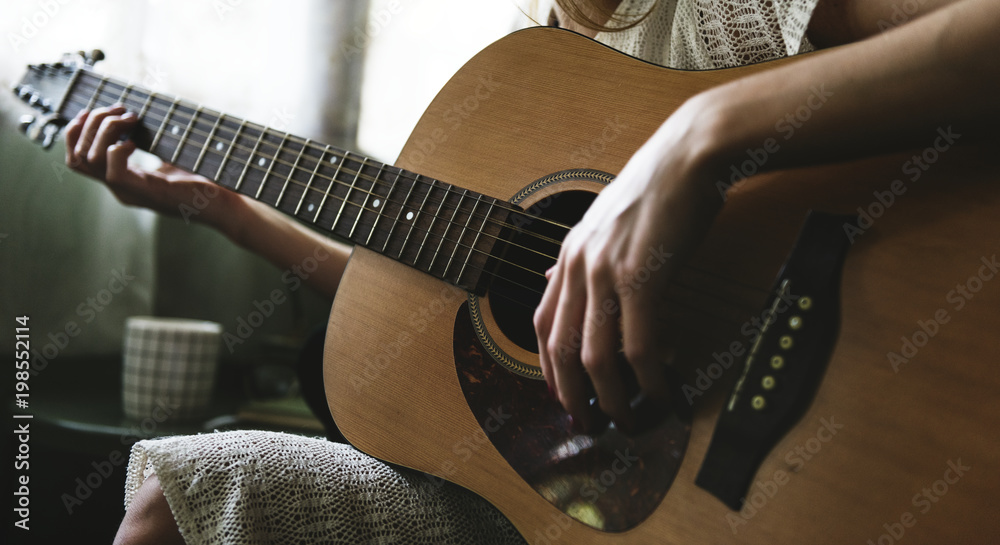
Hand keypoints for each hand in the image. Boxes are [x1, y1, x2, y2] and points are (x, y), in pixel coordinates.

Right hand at [64, 105, 239, 229]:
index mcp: (121, 181)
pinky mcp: (147, 193)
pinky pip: (114, 173)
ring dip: (105, 130)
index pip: (75, 158)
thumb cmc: (202, 180)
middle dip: (92, 123)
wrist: (225, 204)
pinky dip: (118, 150)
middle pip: (77, 156)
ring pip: (90, 161)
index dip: (76, 131)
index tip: (93, 110)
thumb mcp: (168, 157)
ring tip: (131, 118)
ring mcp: (131, 193)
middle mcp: (120, 189)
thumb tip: (135, 113)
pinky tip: (136, 141)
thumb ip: (149, 143)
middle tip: (121, 109)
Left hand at [534, 98, 726, 432]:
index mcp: (567, 254)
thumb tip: (552, 281)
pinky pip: (640, 347)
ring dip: (612, 400)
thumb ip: (577, 257)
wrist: (690, 153)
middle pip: (560, 351)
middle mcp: (578, 265)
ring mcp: (607, 272)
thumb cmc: (656, 188)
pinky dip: (650, 382)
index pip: (542, 325)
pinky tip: (663, 396)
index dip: (548, 369)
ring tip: (630, 421)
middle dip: (572, 397)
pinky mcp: (643, 277)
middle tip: (590, 425)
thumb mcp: (601, 221)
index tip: (562, 397)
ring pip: (596, 359)